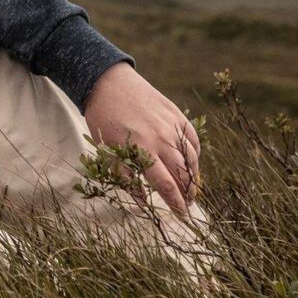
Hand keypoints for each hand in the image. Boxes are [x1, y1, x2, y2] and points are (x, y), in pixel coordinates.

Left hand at [83, 62, 200, 213]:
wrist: (108, 82)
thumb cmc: (103, 118)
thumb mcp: (107, 149)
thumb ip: (126, 176)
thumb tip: (142, 202)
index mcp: (142, 149)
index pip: (166, 185)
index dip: (176, 203)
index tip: (182, 215)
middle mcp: (161, 138)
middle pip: (183, 174)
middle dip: (188, 194)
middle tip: (189, 205)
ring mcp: (171, 125)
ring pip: (191, 158)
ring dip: (194, 177)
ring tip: (192, 189)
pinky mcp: (176, 114)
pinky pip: (192, 139)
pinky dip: (194, 153)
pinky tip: (191, 162)